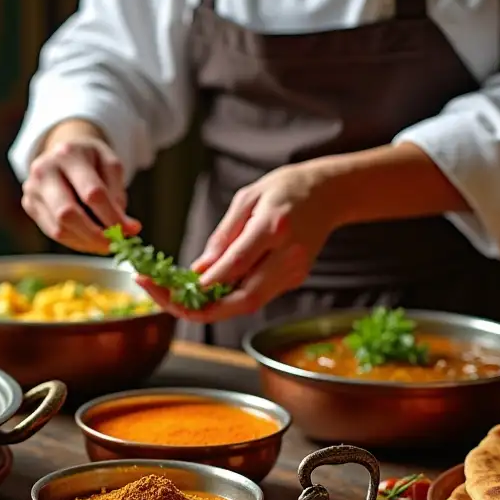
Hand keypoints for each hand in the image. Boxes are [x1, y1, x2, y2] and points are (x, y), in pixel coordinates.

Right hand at [21, 119, 140, 253]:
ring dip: (86, 242)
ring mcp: (32, 188)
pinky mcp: (29, 204)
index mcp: (68, 154)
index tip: (130, 230)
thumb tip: (127, 228)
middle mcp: (44, 170)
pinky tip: (90, 239)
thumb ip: (118, 194)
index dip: (112, 216)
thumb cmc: (91, 160)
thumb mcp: (110, 165)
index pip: (92, 193)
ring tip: (105, 243)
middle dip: (95, 235)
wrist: (63, 152)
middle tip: (114, 244)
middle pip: (67, 213)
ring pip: (59, 228)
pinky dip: (75, 241)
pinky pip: (53, 232)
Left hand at [141, 162, 341, 321]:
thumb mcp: (247, 198)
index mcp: (274, 227)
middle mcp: (288, 255)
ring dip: (213, 307)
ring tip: (180, 297)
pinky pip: (257, 296)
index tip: (177, 287)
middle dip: (204, 310)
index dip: (207, 282)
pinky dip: (230, 298)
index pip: (237, 265)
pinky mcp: (294, 280)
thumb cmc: (285, 189)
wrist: (329, 194)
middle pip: (245, 299)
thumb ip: (223, 237)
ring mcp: (294, 272)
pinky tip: (210, 289)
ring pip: (249, 304)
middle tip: (170, 302)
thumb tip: (199, 269)